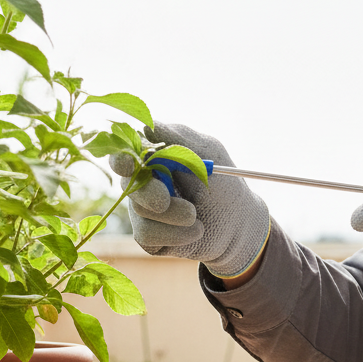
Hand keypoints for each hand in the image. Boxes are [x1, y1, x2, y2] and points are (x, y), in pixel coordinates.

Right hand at [108, 123, 269, 279]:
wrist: (240, 227)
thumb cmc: (224, 186)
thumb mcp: (209, 156)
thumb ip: (180, 140)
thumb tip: (147, 126)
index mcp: (155, 158)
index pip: (127, 153)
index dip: (122, 158)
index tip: (128, 164)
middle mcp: (144, 182)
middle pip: (128, 183)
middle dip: (147, 191)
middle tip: (164, 200)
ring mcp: (143, 209)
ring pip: (140, 209)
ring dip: (173, 214)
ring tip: (196, 215)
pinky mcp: (147, 235)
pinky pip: (147, 234)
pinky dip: (176, 234)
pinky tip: (196, 231)